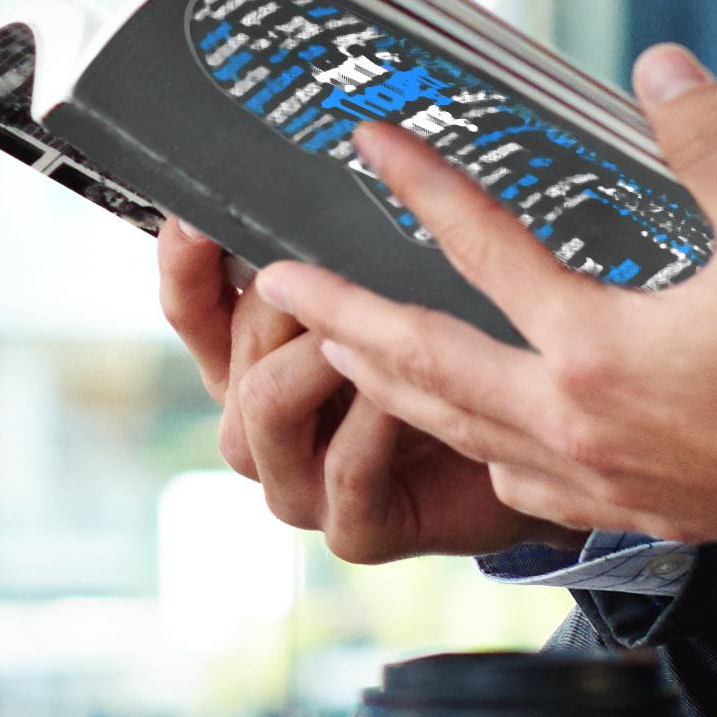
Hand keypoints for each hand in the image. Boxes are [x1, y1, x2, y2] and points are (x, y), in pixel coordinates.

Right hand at [165, 219, 539, 564]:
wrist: (530, 460)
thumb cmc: (456, 368)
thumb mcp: (387, 301)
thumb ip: (338, 263)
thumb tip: (307, 187)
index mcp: (250, 365)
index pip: (190, 307)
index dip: (185, 258)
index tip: (201, 209)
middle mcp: (257, 428)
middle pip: (238, 346)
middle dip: (292, 295)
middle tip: (347, 263)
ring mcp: (297, 486)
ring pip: (267, 401)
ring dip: (325, 352)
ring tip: (382, 325)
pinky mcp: (351, 529)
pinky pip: (345, 462)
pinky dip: (380, 417)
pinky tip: (418, 390)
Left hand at [248, 49, 716, 577]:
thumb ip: (710, 142)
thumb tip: (659, 64)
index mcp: (597, 351)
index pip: (482, 254)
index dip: (423, 188)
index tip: (371, 144)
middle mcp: (572, 424)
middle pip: (422, 366)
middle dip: (341, 321)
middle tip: (280, 287)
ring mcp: (591, 479)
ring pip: (455, 431)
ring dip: (391, 387)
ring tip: (342, 353)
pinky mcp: (622, 512)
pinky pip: (513, 484)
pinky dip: (472, 448)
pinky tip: (472, 432)